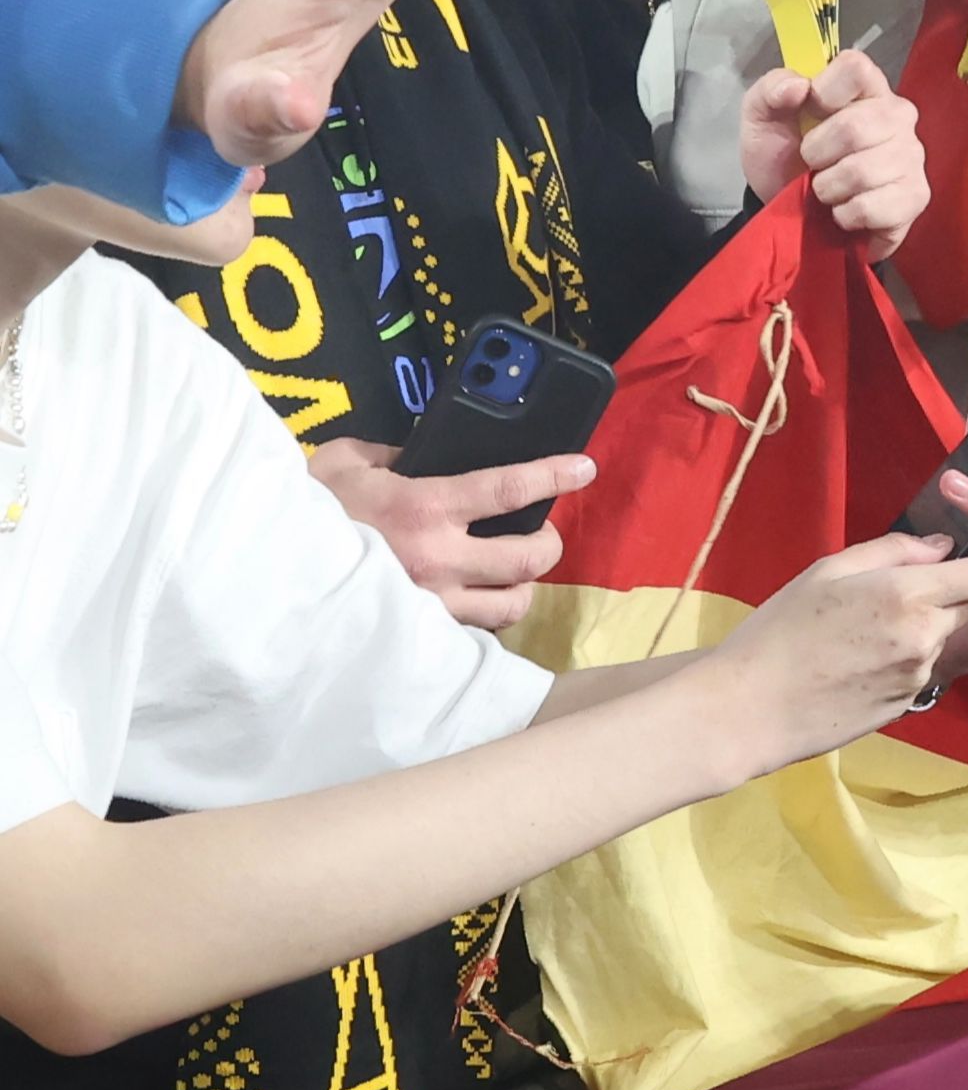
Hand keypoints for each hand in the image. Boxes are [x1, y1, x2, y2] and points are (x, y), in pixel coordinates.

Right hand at [308, 439, 591, 630]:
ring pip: (512, 605)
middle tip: (540, 533)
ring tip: (513, 574)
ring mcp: (430, 605)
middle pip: (529, 557)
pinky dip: (486, 621)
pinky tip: (478, 605)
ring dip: (522, 587)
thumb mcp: (346, 462)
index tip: (585, 467)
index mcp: (424, 507)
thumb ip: (393, 451)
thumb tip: (423, 451)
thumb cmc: (305, 511)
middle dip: (547, 543)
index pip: (508, 490)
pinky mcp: (418, 638)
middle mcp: (437, 560)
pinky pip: (475, 637)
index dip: (554, 475)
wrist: (259, 570)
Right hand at [685, 532, 967, 776]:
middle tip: (904, 590)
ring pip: (943, 638)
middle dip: (954, 593)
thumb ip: (894, 551)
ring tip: (865, 630)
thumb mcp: (828, 571)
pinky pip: (920, 669)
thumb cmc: (779, 631)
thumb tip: (942, 547)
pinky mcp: (907, 706)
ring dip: (923, 628)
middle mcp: (926, 638)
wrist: (747, 711)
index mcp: (909, 596)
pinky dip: (903, 659)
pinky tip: (859, 662)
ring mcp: (919, 677)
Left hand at [737, 51, 926, 260]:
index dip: (825, 92)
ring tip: (828, 187)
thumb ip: (770, 91)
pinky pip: (874, 207)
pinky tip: (846, 208)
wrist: (790, 209)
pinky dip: (846, 215)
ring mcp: (912, 156)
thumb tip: (797, 86)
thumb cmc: (784, 156)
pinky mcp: (916, 196)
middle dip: (817, 153)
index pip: (856, 68)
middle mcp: (897, 115)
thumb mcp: (762, 118)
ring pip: (862, 172)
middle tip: (812, 162)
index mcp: (865, 87)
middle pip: (855, 127)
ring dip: (828, 188)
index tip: (810, 112)